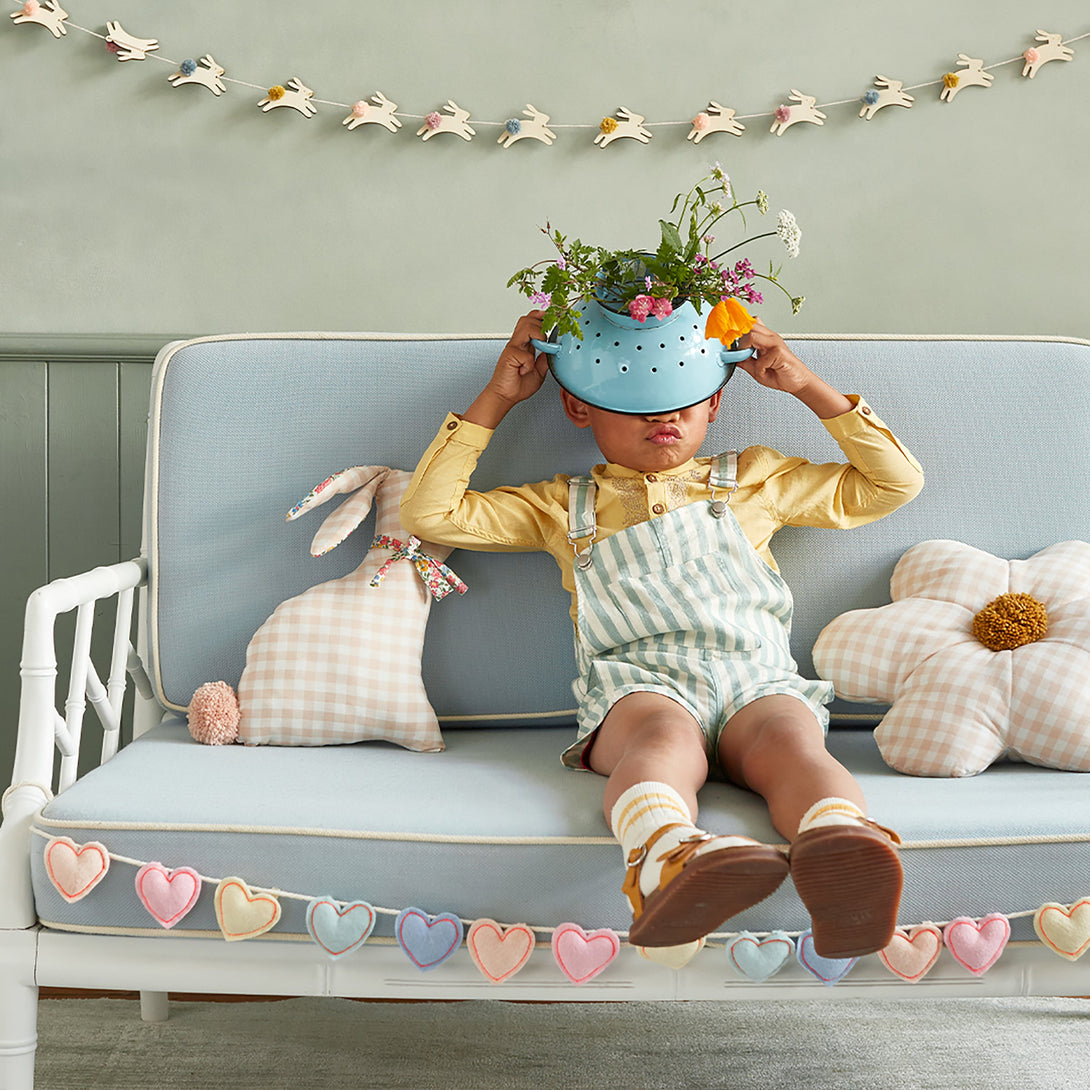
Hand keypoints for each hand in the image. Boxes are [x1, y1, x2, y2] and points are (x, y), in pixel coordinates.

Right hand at [463, 311, 550, 428]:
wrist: (505, 396)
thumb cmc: (516, 385)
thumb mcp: (539, 372)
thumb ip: (545, 360)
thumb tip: (554, 351)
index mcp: (523, 345)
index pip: (529, 322)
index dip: (539, 316)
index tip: (550, 317)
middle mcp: (517, 344)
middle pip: (527, 320)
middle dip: (540, 325)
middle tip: (545, 340)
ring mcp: (512, 348)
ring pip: (526, 327)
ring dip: (537, 336)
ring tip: (538, 348)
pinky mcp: (509, 356)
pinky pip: (525, 354)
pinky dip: (529, 364)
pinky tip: (525, 370)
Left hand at [736, 319, 852, 418]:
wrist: (798, 382)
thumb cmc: (781, 374)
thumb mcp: (757, 369)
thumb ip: (745, 362)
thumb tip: (732, 358)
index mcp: (765, 338)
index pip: (750, 323)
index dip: (737, 328)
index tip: (728, 339)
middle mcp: (770, 337)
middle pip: (748, 325)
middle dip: (738, 338)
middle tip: (738, 353)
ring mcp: (775, 342)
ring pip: (752, 335)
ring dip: (744, 349)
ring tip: (748, 360)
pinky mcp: (779, 352)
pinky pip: (761, 358)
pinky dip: (759, 368)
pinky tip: (764, 372)